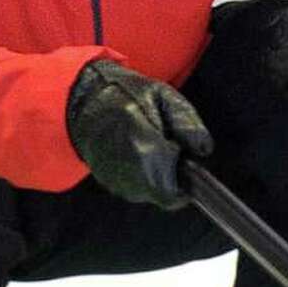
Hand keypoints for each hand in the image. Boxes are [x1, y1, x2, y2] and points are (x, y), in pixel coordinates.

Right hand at [65, 59, 212, 207]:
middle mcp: (127, 172)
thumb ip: (187, 124)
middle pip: (163, 192)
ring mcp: (115, 180)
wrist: (83, 100)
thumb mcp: (165, 97)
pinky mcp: (108, 182)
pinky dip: (141, 173)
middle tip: (166, 146)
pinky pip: (134, 187)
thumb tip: (204, 149)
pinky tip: (134, 149)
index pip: (173, 191)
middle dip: (171, 175)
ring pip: (149, 191)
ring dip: (156, 174)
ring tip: (147, 144)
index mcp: (144, 149)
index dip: (185, 182)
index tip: (184, 161)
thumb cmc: (125, 94)